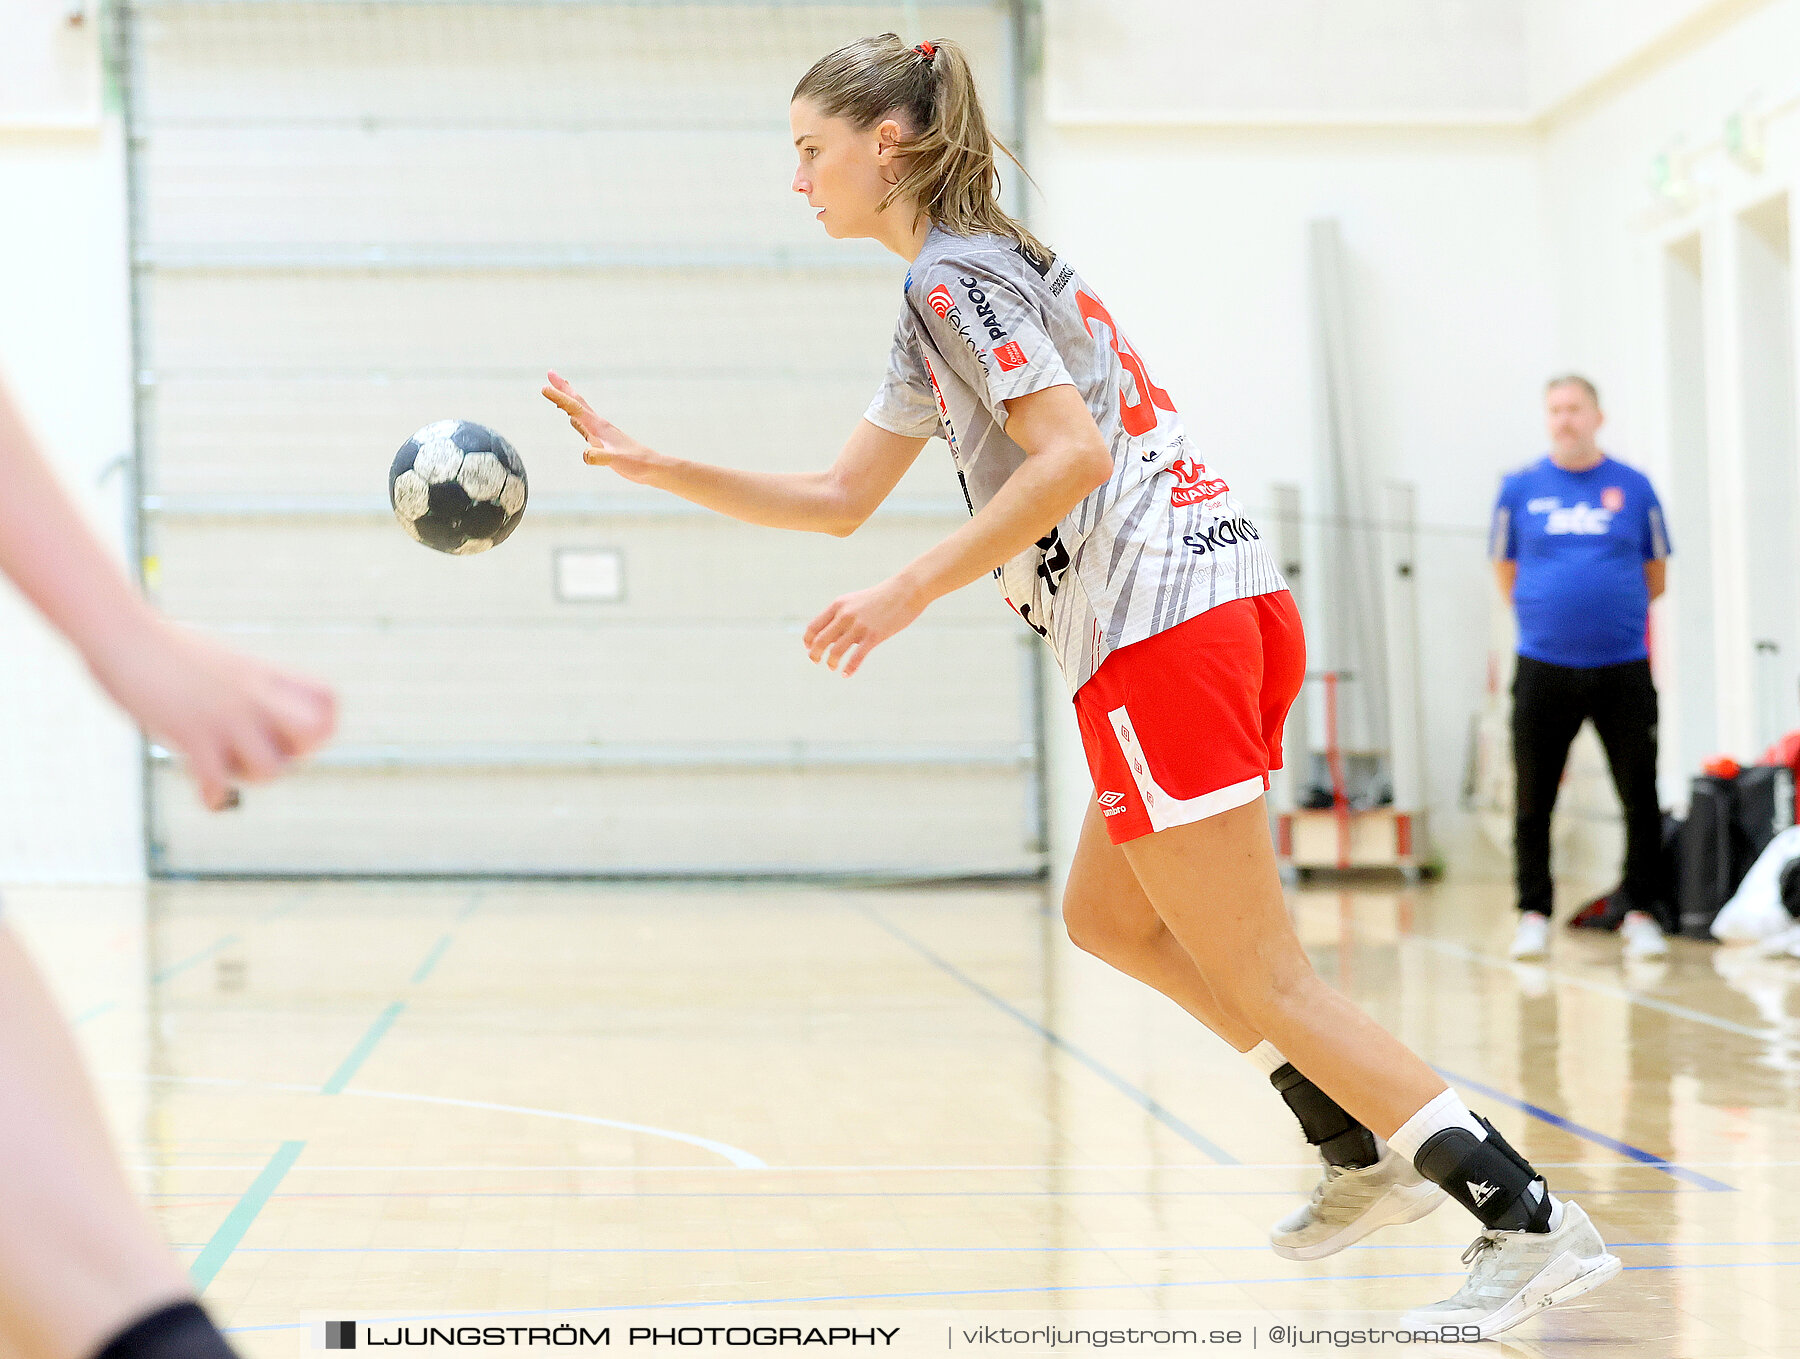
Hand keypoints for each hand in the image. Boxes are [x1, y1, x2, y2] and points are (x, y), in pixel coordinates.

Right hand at [87, 616, 336, 811]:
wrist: (123, 634)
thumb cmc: (162, 647)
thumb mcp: (219, 661)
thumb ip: (242, 683)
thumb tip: (249, 705)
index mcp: (263, 674)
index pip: (328, 701)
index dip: (323, 726)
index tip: (293, 734)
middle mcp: (254, 695)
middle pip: (315, 734)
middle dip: (297, 754)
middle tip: (265, 752)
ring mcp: (226, 715)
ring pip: (272, 769)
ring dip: (252, 778)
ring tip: (228, 768)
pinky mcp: (192, 733)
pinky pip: (218, 783)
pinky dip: (213, 797)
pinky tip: (205, 793)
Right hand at [541, 371, 662, 482]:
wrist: (652, 467)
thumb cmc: (635, 463)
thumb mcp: (615, 461)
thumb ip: (599, 457)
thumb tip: (584, 455)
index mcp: (599, 426)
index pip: (574, 408)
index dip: (558, 397)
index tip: (543, 387)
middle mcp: (599, 425)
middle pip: (577, 401)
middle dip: (563, 388)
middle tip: (550, 373)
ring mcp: (601, 432)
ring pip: (580, 411)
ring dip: (568, 400)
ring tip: (559, 390)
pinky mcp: (604, 441)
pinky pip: (585, 425)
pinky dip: (575, 417)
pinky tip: (574, 420)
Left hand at [803, 576, 927, 676]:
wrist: (905, 591)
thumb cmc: (881, 598)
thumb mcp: (856, 602)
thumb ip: (843, 617)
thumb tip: (833, 637)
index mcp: (838, 605)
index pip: (813, 627)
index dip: (808, 641)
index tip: (810, 649)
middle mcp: (845, 615)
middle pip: (820, 641)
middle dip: (814, 655)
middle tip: (816, 662)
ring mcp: (859, 626)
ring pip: (835, 651)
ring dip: (830, 663)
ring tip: (832, 668)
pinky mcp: (874, 636)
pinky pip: (856, 657)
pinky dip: (849, 669)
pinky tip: (846, 674)